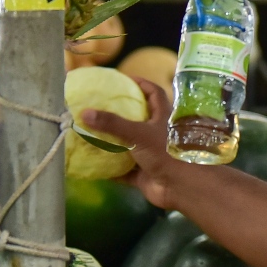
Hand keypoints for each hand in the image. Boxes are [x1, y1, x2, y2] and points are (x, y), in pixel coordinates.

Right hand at [79, 78, 180, 209]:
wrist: (182, 187)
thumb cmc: (167, 153)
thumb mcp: (139, 133)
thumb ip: (113, 123)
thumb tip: (85, 113)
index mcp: (163, 119)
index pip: (154, 94)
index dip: (141, 83)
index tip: (123, 79)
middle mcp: (158, 135)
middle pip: (139, 120)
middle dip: (121, 115)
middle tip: (100, 107)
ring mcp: (152, 155)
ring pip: (129, 147)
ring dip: (113, 143)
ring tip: (91, 133)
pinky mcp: (145, 175)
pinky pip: (124, 171)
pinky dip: (110, 169)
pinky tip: (93, 165)